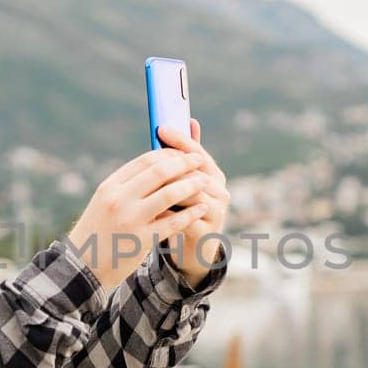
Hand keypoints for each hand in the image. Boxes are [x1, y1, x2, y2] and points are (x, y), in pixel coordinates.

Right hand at [67, 142, 213, 289]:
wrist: (83, 267)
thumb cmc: (98, 232)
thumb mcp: (105, 202)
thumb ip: (128, 186)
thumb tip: (158, 168)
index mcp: (110, 186)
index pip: (145, 160)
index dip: (169, 154)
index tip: (184, 153)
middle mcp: (119, 198)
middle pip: (159, 171)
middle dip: (184, 163)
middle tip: (200, 159)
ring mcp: (130, 219)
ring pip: (169, 194)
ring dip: (191, 185)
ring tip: (206, 181)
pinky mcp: (141, 240)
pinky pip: (173, 222)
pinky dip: (190, 212)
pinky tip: (201, 208)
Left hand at [156, 119, 228, 287]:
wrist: (194, 246)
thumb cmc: (183, 209)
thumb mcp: (181, 182)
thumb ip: (182, 157)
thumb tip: (190, 121)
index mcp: (214, 174)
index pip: (198, 151)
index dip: (180, 139)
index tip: (160, 128)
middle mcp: (220, 190)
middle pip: (195, 171)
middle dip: (171, 162)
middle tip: (150, 154)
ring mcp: (216, 211)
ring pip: (193, 193)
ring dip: (170, 187)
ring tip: (147, 182)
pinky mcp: (207, 231)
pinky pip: (187, 218)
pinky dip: (169, 212)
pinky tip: (151, 208)